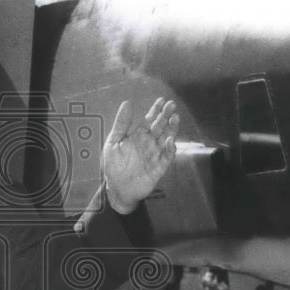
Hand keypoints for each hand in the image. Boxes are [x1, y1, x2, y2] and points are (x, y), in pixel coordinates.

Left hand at [102, 98, 178, 213]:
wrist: (116, 188)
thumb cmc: (114, 165)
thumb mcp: (114, 142)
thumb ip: (121, 123)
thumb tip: (127, 103)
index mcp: (139, 135)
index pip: (150, 120)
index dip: (156, 110)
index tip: (161, 100)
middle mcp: (149, 143)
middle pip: (160, 127)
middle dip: (166, 116)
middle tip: (171, 105)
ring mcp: (155, 155)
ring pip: (166, 139)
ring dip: (171, 129)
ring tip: (175, 118)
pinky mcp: (158, 168)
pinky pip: (166, 158)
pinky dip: (170, 150)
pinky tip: (170, 141)